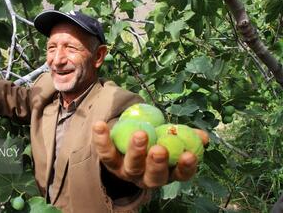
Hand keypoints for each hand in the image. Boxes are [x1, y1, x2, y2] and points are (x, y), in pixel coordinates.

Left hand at [92, 121, 208, 188]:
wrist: (127, 143)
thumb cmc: (156, 140)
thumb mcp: (171, 137)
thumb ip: (185, 135)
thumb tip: (203, 137)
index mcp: (167, 172)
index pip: (180, 174)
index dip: (185, 167)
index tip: (189, 155)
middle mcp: (147, 177)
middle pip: (153, 176)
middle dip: (157, 163)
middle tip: (159, 149)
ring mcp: (128, 172)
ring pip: (131, 166)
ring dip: (136, 150)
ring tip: (140, 133)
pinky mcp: (110, 163)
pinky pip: (106, 153)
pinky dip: (102, 139)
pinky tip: (101, 125)